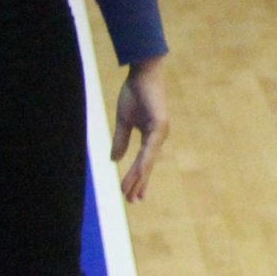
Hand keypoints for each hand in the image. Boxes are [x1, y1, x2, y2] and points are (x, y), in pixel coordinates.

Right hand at [113, 57, 169, 201]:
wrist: (142, 74)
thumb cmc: (135, 94)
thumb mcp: (123, 121)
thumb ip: (121, 140)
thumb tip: (115, 160)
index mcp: (151, 136)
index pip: (143, 162)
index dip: (137, 178)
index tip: (132, 194)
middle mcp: (158, 137)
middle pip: (148, 165)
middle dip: (140, 183)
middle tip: (134, 201)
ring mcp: (161, 132)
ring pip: (148, 160)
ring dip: (139, 177)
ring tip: (131, 193)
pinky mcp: (160, 125)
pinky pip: (149, 148)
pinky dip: (143, 161)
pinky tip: (138, 173)